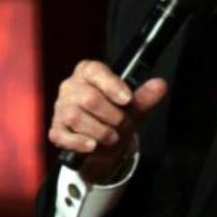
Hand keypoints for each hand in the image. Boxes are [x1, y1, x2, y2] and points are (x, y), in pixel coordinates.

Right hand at [49, 59, 167, 181]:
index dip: (111, 85)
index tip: (127, 100)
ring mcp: (61, 108)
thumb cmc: (116, 118)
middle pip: (88, 98)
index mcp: (88, 72)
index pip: (95, 71)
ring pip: (75, 117)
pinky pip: (62, 135)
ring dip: (99, 131)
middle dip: (111, 116)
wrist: (104, 145)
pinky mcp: (56, 129)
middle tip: (122, 125)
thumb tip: (161, 85)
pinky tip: (92, 145)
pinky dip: (79, 142)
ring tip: (111, 137)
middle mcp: (70, 86)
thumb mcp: (133, 108)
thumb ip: (144, 97)